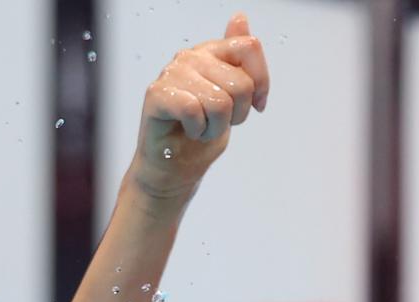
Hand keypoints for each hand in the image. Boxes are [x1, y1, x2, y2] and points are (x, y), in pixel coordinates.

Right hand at [128, 12, 269, 201]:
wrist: (176, 166)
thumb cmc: (202, 132)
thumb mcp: (234, 96)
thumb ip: (240, 59)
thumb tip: (240, 17)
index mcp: (211, 52)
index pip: (249, 46)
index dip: (261, 81)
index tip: (256, 104)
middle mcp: (190, 56)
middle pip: (240, 83)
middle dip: (238, 114)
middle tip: (218, 121)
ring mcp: (171, 73)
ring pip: (220, 102)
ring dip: (216, 127)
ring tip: (202, 128)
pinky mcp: (157, 94)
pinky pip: (195, 111)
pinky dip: (198, 130)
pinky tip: (189, 130)